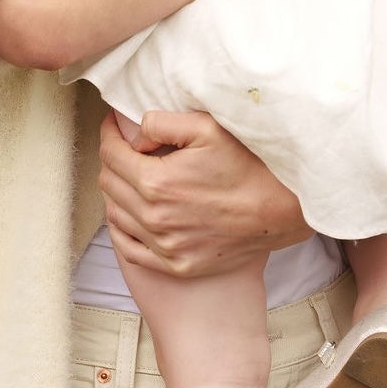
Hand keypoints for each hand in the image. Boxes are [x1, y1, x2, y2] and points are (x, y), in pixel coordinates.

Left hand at [98, 111, 309, 277]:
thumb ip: (162, 123)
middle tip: (126, 147)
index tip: (113, 125)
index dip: (108, 134)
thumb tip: (135, 135)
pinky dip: (123, 229)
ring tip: (131, 176)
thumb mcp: (207, 128)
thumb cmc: (247, 166)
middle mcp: (154, 218)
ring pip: (115, 215)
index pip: (111, 154)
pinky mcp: (176, 264)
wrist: (278, 210)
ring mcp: (164, 246)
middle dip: (113, 160)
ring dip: (117, 192)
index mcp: (156, 182)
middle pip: (109, 184)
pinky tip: (131, 214)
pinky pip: (130, 249)